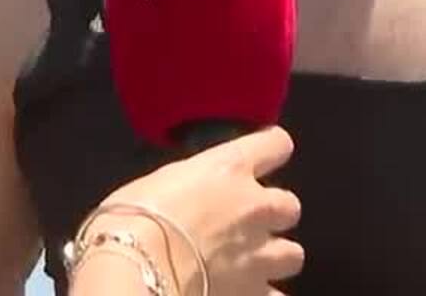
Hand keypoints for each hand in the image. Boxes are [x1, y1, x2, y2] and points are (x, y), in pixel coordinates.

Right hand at [76, 126, 302, 295]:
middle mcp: (255, 207)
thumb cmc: (132, 217)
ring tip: (252, 265)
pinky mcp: (255, 293)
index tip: (260, 159)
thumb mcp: (160, 183)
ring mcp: (260, 254)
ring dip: (275, 258)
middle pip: (290, 205)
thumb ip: (190, 185)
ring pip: (293, 255)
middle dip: (273, 214)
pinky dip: (262, 295)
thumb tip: (189, 196)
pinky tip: (244, 294)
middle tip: (247, 224)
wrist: (135, 268)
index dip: (270, 151)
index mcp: (231, 168)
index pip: (276, 144)